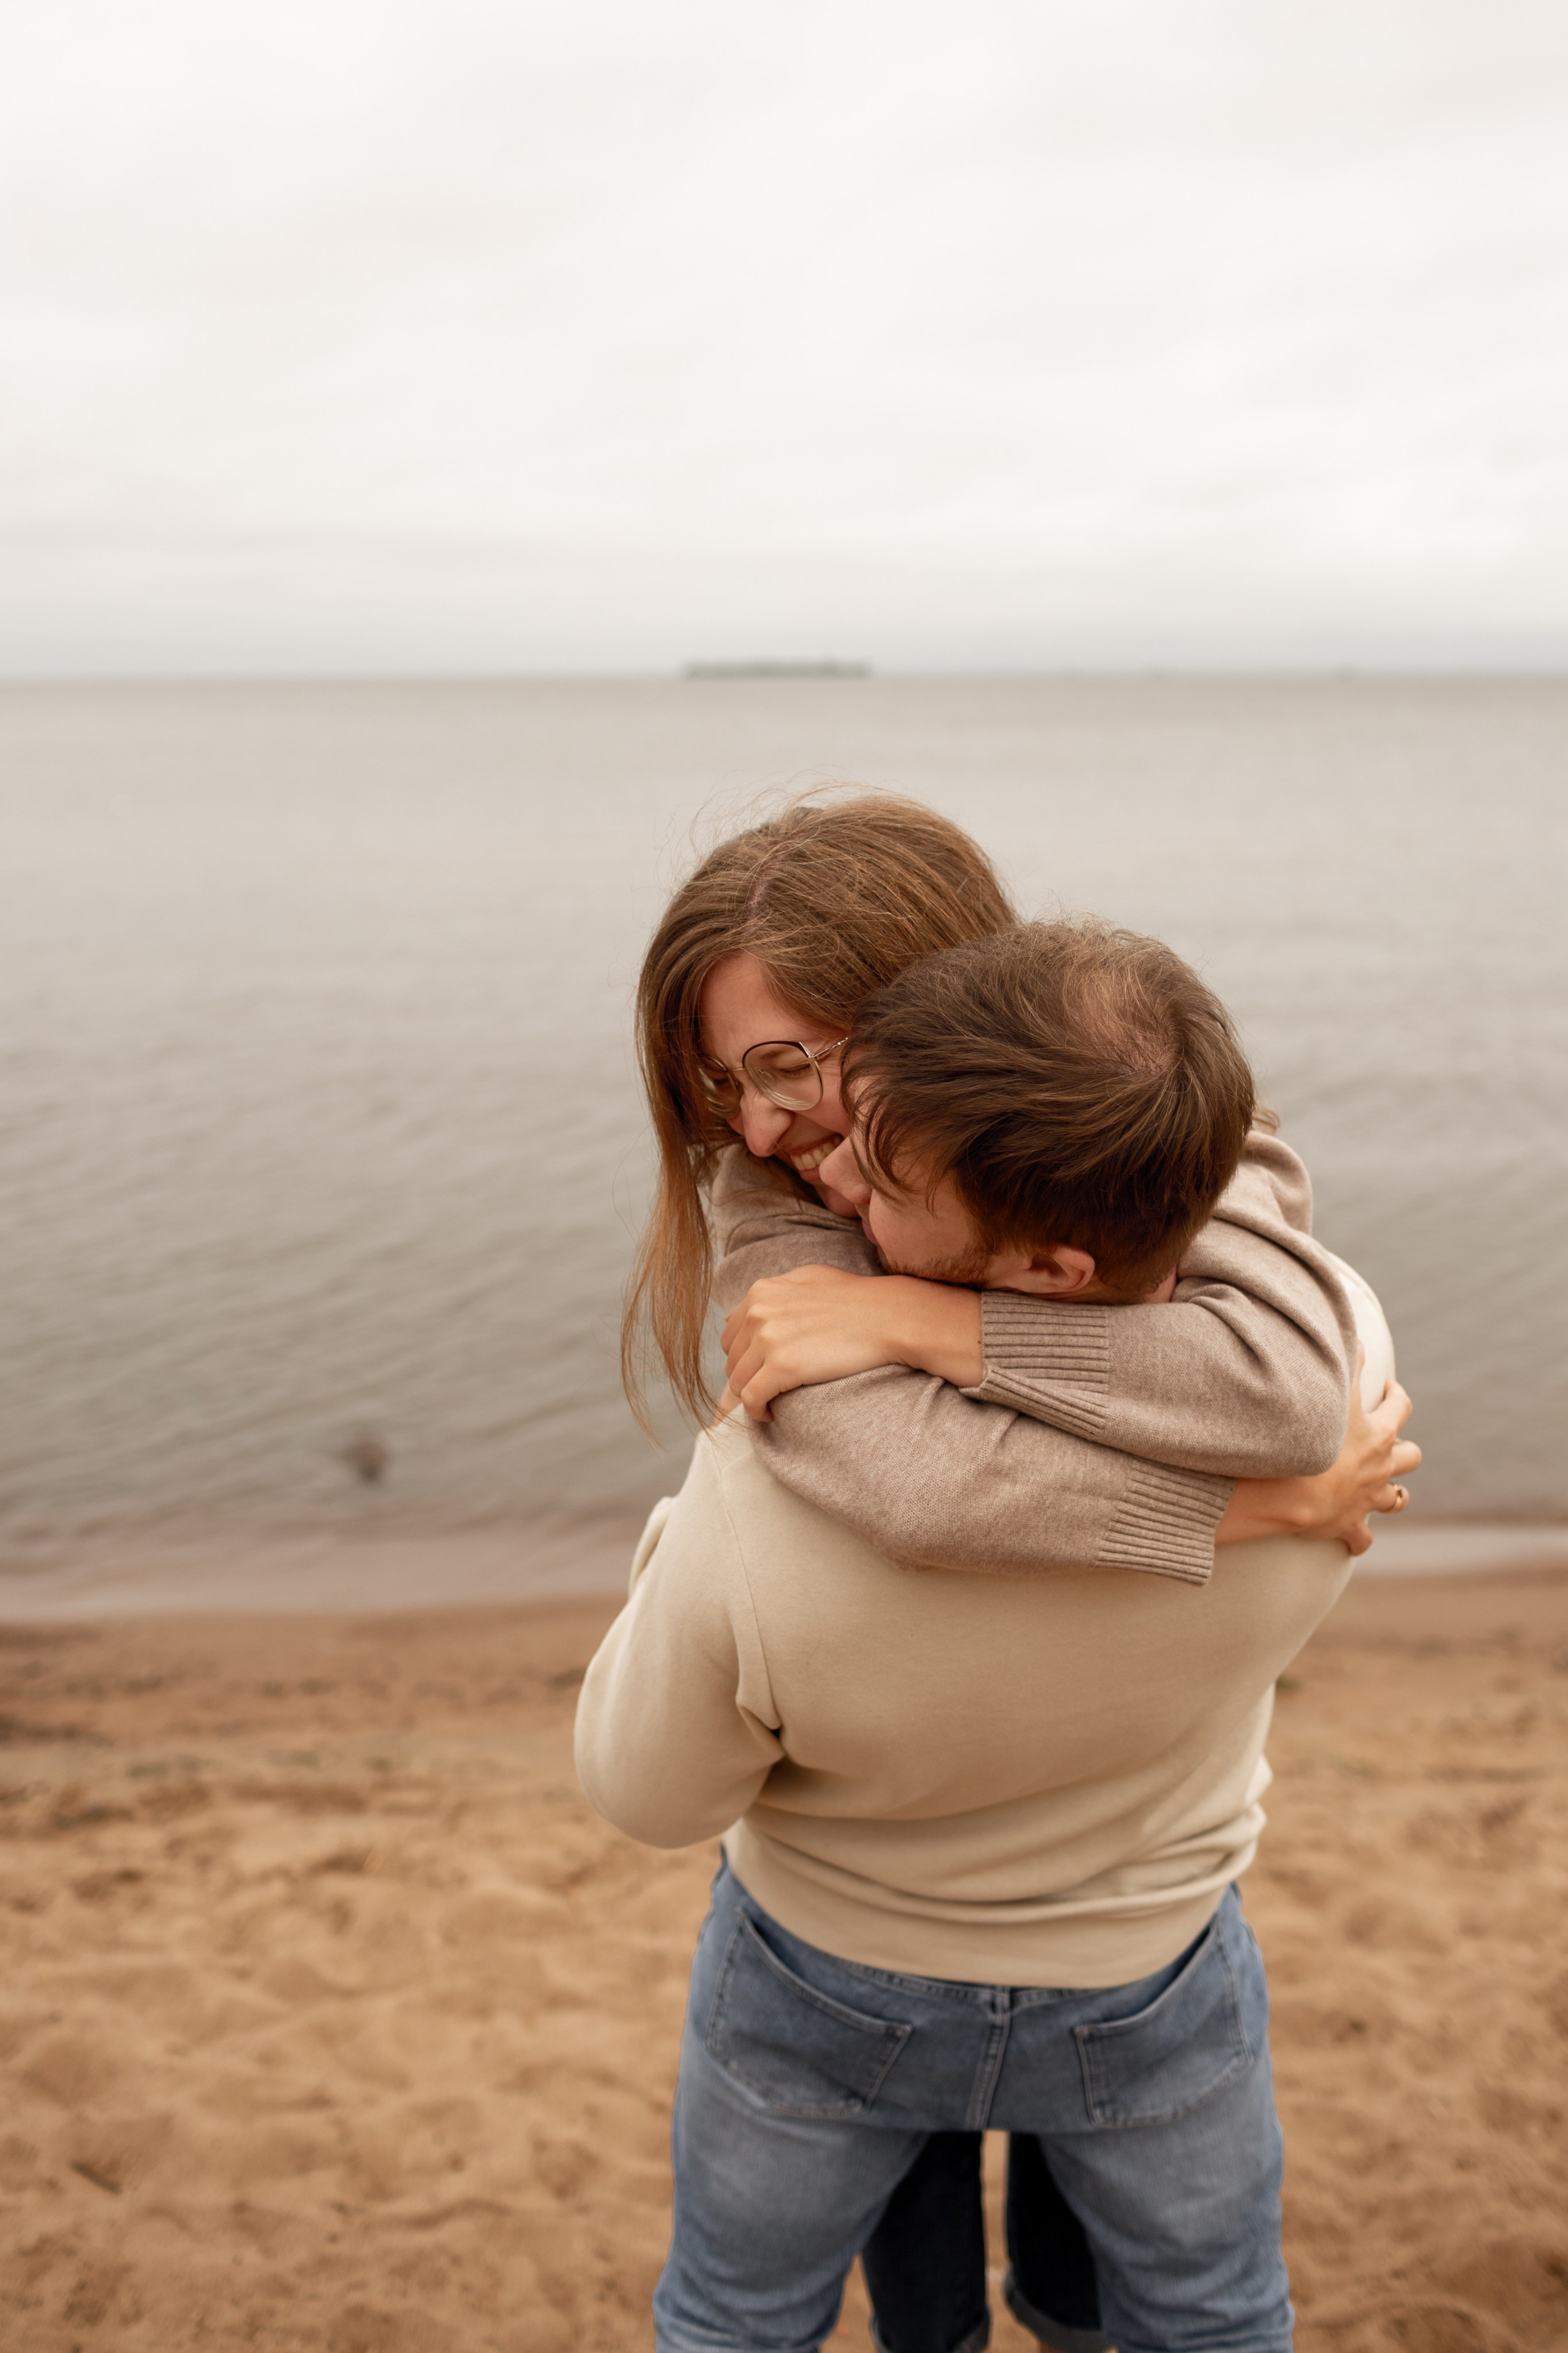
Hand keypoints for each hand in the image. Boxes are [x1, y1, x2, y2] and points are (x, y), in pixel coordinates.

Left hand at [719, 1264, 983, 1421]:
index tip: (760, 1370)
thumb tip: (744, 1310)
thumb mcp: (809, 1279)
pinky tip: (771, 1414)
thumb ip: (775, 1293)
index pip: (731, 1333)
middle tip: (768, 1389)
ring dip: (751, 1396)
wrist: (888, 1317)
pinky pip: (751, 1399)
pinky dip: (757, 1411)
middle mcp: (758, 1312)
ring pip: (737, 1381)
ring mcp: (767, 1339)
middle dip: (746, 1377)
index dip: (744, 1356)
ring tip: (771, 1403)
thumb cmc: (856, 1299)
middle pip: (732, 1359)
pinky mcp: (781, 1366)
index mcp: (761, 1291)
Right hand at [1216, 1350, 1420, 1554]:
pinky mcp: (1347, 1526)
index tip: (1387, 1388)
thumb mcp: (1329, 1391)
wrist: (1286, 1492)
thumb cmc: (1306, 1440)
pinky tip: (1354, 1537)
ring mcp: (1366, 1500)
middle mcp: (1379, 1468)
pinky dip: (1360, 1537)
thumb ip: (1344, 1360)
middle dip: (1403, 1447)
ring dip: (1391, 1491)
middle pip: (1411, 1456)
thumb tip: (1357, 1336)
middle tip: (1386, 1437)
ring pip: (1397, 1499)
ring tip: (1379, 1485)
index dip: (1396, 1395)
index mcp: (1377, 1434)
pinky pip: (1362, 1539)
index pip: (1400, 1407)